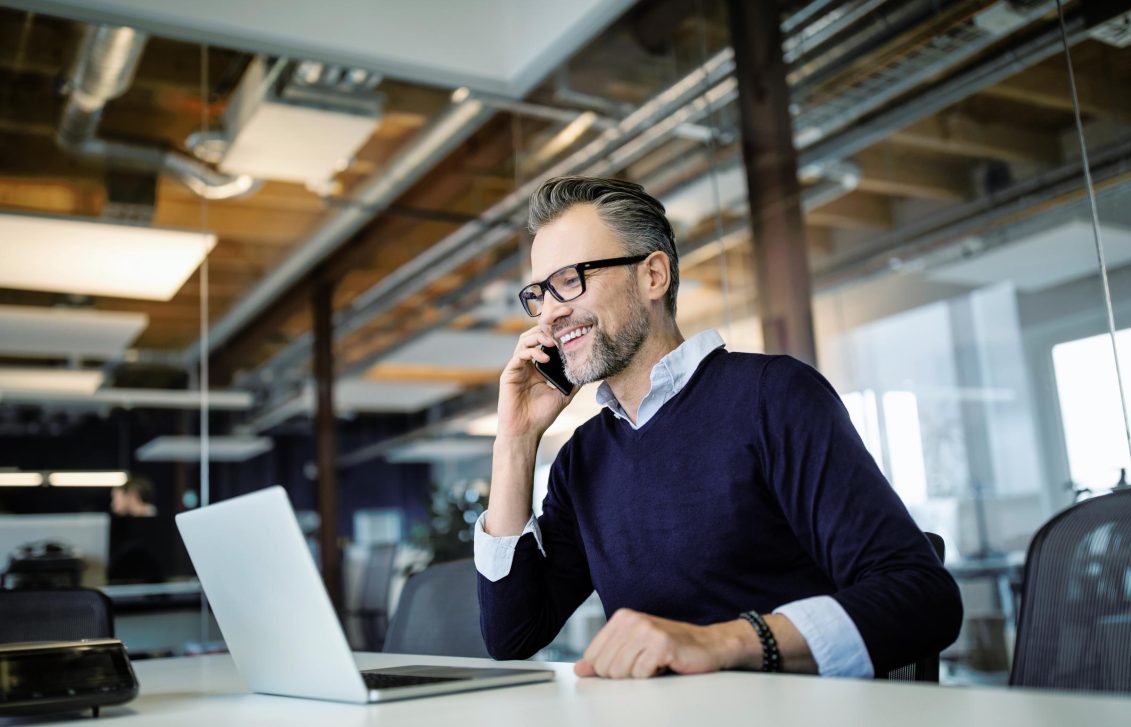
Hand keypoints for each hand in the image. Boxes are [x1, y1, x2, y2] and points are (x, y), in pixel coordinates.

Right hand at [496, 325, 575, 440]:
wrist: (526, 432)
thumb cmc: (542, 415)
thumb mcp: (564, 395)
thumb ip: (574, 380)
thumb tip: (590, 370)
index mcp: (538, 365)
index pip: (546, 339)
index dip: (556, 326)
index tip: (571, 316)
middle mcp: (527, 363)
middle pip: (534, 333)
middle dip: (549, 323)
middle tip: (565, 317)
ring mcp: (517, 366)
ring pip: (525, 340)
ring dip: (540, 336)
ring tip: (554, 341)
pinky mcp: (509, 373)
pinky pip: (519, 355)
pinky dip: (532, 352)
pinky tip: (545, 358)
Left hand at [574, 609, 758, 678]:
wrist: (707, 645)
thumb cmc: (669, 648)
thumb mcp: (632, 650)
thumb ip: (604, 657)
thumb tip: (580, 669)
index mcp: (621, 618)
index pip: (592, 656)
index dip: (607, 669)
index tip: (628, 664)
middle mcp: (632, 619)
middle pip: (604, 667)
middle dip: (624, 674)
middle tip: (644, 664)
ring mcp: (647, 630)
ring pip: (620, 672)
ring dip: (639, 675)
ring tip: (654, 664)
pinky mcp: (661, 643)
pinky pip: (641, 674)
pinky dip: (653, 676)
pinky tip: (665, 664)